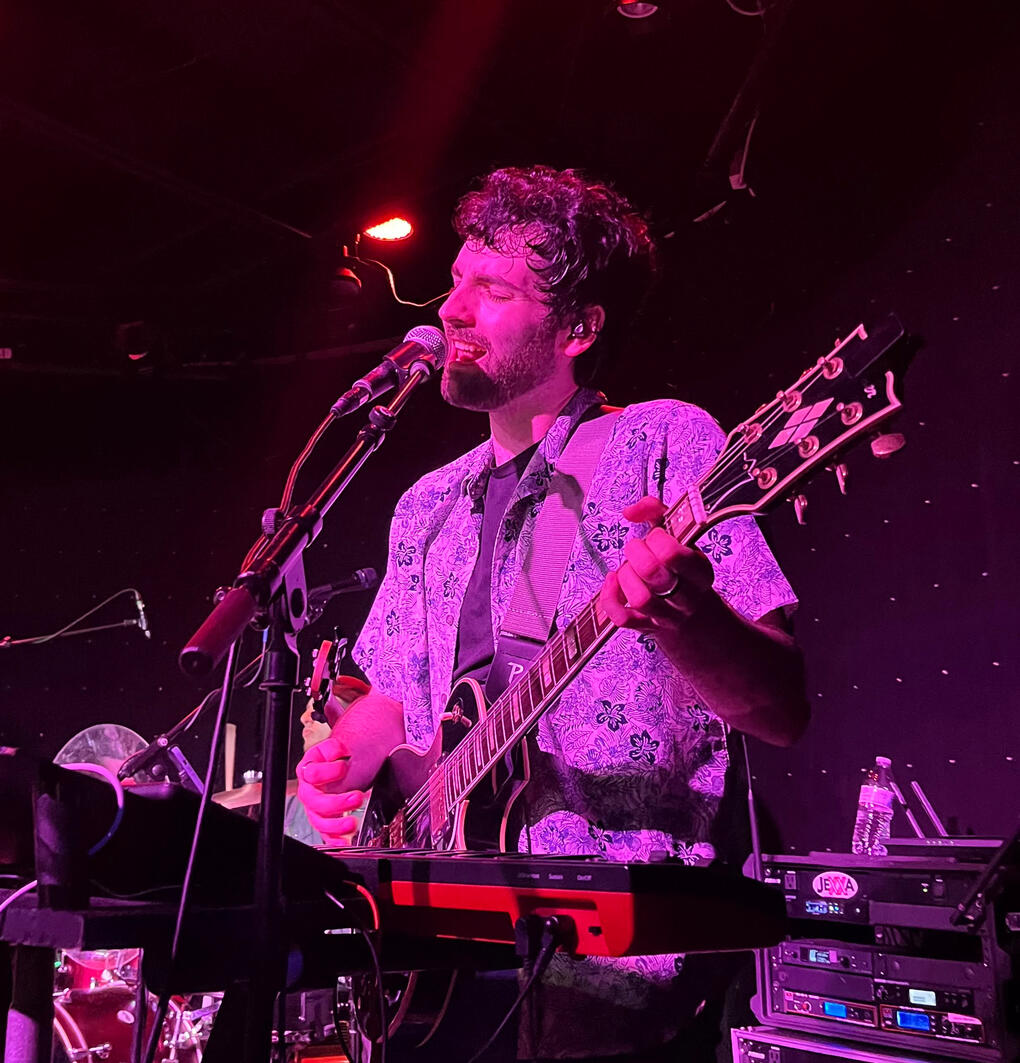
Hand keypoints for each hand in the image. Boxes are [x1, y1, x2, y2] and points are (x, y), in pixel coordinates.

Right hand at [297, 735, 364, 844]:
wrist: (347, 762)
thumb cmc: (342, 756)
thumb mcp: (337, 747)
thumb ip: (334, 748)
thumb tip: (337, 751)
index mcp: (309, 769)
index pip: (311, 773)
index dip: (328, 771)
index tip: (344, 766)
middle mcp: (309, 790)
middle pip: (315, 802)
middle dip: (336, 802)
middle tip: (357, 796)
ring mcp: (316, 808)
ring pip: (319, 821)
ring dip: (336, 824)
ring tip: (352, 823)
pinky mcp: (326, 820)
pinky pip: (326, 834)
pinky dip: (334, 839)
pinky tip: (343, 841)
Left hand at [599, 496, 714, 630]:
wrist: (696, 619)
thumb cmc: (683, 571)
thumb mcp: (681, 537)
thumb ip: (657, 512)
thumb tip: (630, 511)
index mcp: (699, 570)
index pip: (673, 554)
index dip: (657, 540)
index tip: (656, 537)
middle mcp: (686, 596)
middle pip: (653, 573)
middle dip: (636, 553)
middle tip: (637, 550)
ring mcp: (667, 615)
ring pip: (640, 598)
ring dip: (625, 577)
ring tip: (628, 569)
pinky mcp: (646, 627)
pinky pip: (622, 619)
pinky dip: (610, 598)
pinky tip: (612, 582)